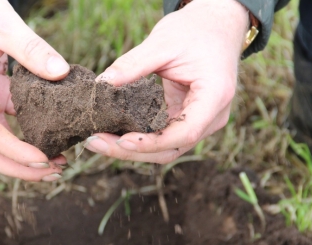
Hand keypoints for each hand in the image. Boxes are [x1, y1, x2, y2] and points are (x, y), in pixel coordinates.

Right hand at [0, 0, 69, 180]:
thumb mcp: (1, 23)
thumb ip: (31, 49)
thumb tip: (63, 73)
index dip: (16, 152)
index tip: (44, 159)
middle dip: (20, 168)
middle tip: (56, 172)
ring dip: (24, 156)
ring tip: (59, 161)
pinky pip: (7, 123)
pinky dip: (28, 133)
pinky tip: (53, 133)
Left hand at [85, 0, 249, 162]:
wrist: (215, 26)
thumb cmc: (195, 30)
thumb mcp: (163, 42)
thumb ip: (133, 64)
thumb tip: (102, 83)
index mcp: (214, 96)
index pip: (185, 132)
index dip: (152, 142)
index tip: (121, 140)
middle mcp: (212, 117)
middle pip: (171, 148)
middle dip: (132, 151)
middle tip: (95, 142)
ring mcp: (201, 122)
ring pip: (165, 149)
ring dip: (131, 150)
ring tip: (97, 141)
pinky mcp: (186, 120)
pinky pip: (162, 137)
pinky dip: (138, 139)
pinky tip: (111, 134)